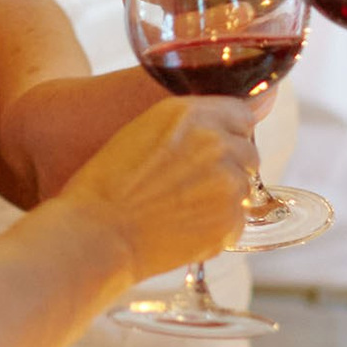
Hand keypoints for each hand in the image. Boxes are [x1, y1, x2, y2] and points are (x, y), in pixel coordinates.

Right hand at [58, 97, 252, 282]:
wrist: (98, 233)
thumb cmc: (107, 184)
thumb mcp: (143, 129)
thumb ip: (191, 122)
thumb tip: (232, 123)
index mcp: (192, 115)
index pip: (242, 113)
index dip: (228, 132)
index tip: (212, 147)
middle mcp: (216, 144)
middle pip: (248, 152)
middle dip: (228, 166)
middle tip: (191, 183)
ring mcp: (227, 184)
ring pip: (245, 188)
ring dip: (223, 196)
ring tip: (182, 207)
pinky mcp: (230, 222)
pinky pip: (238, 220)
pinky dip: (218, 225)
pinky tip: (185, 226)